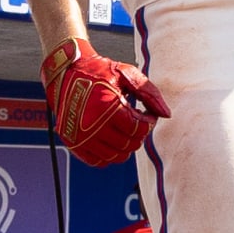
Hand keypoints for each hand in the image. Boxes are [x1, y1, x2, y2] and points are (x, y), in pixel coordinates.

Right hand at [42, 37, 169, 166]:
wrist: (66, 72)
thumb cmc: (100, 71)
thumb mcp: (127, 74)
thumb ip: (149, 93)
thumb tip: (167, 115)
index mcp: (107, 107)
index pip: (137, 129)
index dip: (149, 123)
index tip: (149, 115)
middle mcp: (91, 125)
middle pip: (128, 145)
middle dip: (139, 134)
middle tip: (139, 121)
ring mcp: (80, 137)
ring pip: (115, 157)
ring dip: (127, 147)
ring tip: (127, 129)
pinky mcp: (73, 143)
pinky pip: (98, 162)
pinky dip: (110, 155)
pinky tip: (113, 138)